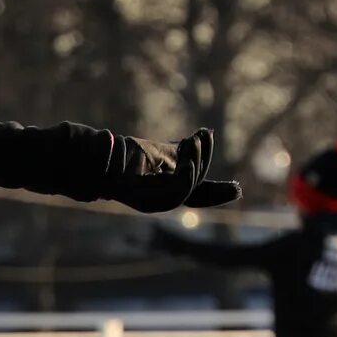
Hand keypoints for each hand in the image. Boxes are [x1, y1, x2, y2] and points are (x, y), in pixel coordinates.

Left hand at [103, 128, 239, 212]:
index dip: (217, 194)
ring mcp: (149, 202)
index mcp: (168, 191)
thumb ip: (183, 151)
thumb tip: (206, 135)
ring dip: (194, 166)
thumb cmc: (127, 154)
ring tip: (194, 144)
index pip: (198, 195)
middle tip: (202, 136)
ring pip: (183, 192)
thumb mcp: (162, 151)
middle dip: (203, 161)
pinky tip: (187, 161)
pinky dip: (183, 178)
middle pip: (192, 189)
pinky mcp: (138, 199)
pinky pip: (170, 194)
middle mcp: (160, 200)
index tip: (237, 190)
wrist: (99, 156)